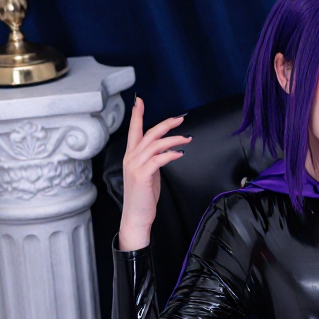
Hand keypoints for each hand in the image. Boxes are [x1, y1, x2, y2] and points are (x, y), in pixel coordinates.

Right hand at [118, 97, 190, 250]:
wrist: (136, 217)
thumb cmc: (143, 199)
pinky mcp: (142, 175)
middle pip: (149, 134)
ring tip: (187, 138)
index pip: (134, 131)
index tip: (140, 101)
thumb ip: (152, 162)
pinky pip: (158, 159)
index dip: (137, 115)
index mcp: (131, 156)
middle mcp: (130, 158)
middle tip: (180, 118)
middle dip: (165, 124)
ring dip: (173, 139)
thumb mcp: (147, 176)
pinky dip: (170, 154)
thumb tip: (164, 153)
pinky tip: (180, 154)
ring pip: (155, 144)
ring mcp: (135, 166)